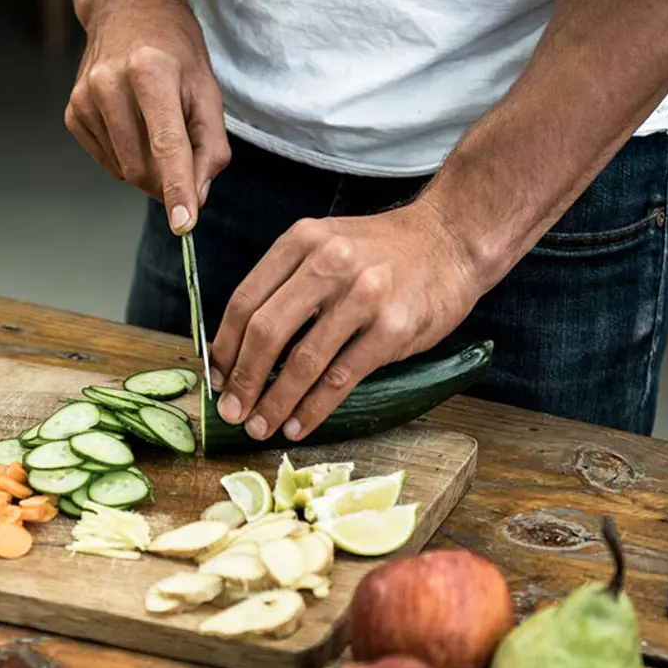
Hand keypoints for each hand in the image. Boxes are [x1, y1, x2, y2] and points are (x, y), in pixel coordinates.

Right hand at [64, 0, 229, 233]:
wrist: (128, 13)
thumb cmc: (174, 51)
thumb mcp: (207, 91)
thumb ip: (211, 147)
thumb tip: (198, 195)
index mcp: (151, 73)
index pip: (167, 145)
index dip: (176, 189)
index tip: (182, 223)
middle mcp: (110, 85)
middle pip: (142, 169)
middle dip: (166, 181)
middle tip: (181, 162)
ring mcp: (85, 100)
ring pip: (124, 171)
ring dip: (148, 168)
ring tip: (154, 128)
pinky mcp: (73, 112)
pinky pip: (108, 162)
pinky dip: (127, 157)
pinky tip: (132, 127)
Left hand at [208, 202, 483, 440]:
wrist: (451, 240)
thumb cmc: (381, 252)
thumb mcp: (325, 246)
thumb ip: (286, 285)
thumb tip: (240, 350)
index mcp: (301, 241)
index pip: (245, 301)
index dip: (225, 347)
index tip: (217, 379)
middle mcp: (328, 263)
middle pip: (266, 332)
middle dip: (243, 381)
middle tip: (232, 413)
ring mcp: (362, 296)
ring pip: (302, 361)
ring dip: (275, 403)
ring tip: (260, 427)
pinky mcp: (392, 328)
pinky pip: (340, 378)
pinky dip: (313, 409)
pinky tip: (298, 425)